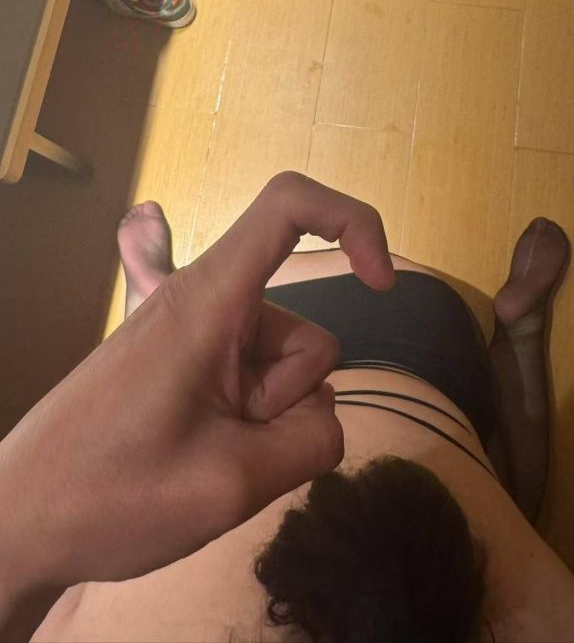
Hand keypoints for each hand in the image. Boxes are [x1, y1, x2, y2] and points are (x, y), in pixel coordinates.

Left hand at [0, 173, 393, 605]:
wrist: (16, 521)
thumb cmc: (111, 496)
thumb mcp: (232, 483)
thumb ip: (313, 441)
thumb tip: (326, 420)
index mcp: (208, 300)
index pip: (289, 207)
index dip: (354, 221)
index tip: (382, 285)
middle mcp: (205, 303)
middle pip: (305, 335)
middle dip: (291, 398)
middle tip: (226, 444)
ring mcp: (193, 335)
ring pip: (284, 368)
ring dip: (268, 417)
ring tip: (206, 453)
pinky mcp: (184, 363)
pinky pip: (249, 372)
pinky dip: (248, 406)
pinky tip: (202, 385)